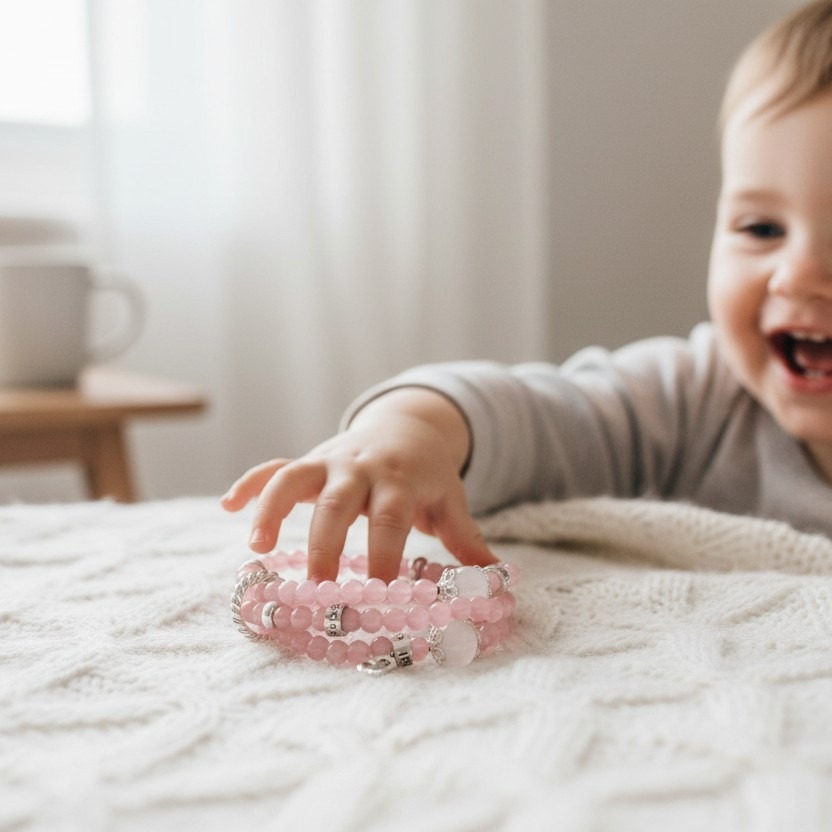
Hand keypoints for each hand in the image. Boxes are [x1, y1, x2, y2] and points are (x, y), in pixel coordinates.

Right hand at [221, 388, 496, 581]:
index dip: (384, 551)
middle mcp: (361, 468)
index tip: (380, 591)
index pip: (391, 517)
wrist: (405, 425)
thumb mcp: (450, 498)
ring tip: (256, 546)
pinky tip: (227, 506)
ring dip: (272, 507)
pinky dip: (249, 484)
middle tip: (318, 587)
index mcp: (400, 480)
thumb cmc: (427, 473)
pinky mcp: (307, 461)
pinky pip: (273, 467)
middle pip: (339, 501)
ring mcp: (329, 462)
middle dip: (327, 543)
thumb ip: (466, 537)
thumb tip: (495, 579)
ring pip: (294, 477)